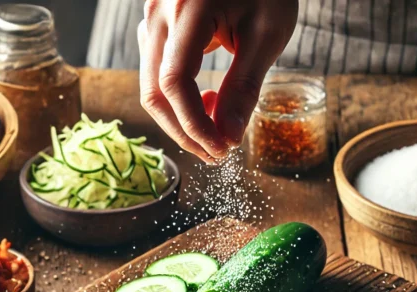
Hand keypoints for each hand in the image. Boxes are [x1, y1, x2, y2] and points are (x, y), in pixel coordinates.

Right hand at [138, 0, 297, 161]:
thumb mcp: (266, 35)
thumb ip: (244, 86)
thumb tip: (229, 136)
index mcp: (187, 12)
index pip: (174, 83)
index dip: (194, 125)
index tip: (221, 150)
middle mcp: (158, 14)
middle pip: (153, 91)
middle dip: (183, 131)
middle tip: (216, 153)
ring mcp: (152, 17)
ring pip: (150, 84)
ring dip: (179, 116)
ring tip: (216, 129)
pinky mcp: (156, 24)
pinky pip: (155, 70)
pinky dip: (177, 96)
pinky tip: (206, 101)